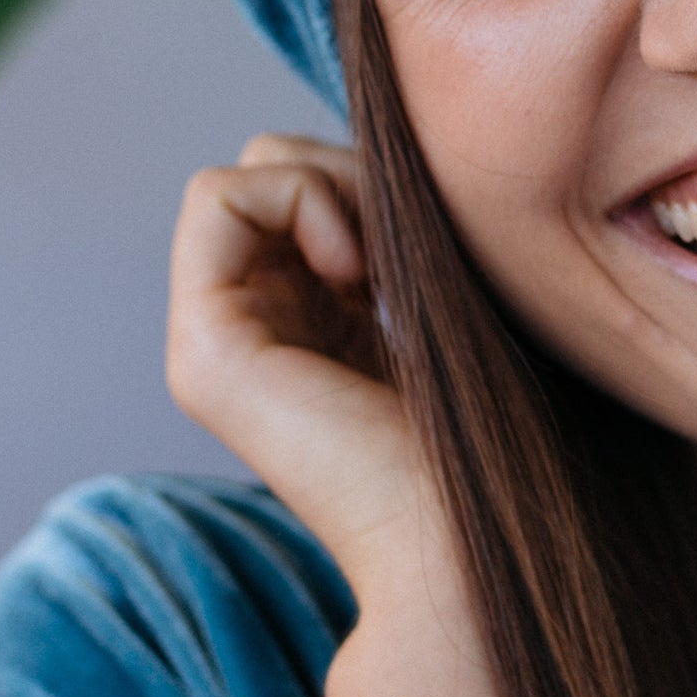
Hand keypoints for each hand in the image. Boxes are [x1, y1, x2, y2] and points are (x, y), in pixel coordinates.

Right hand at [166, 134, 456, 616]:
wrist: (473, 548)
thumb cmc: (494, 444)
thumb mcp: (452, 306)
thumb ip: (410, 234)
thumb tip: (404, 148)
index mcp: (310, 328)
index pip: (310, 187)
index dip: (372, 179)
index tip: (437, 240)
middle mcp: (252, 334)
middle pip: (274, 167)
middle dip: (349, 170)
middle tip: (406, 244)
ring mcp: (214, 345)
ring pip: (246, 173)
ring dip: (330, 179)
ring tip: (382, 260)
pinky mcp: (203, 350)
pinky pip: (217, 196)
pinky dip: (297, 197)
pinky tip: (354, 268)